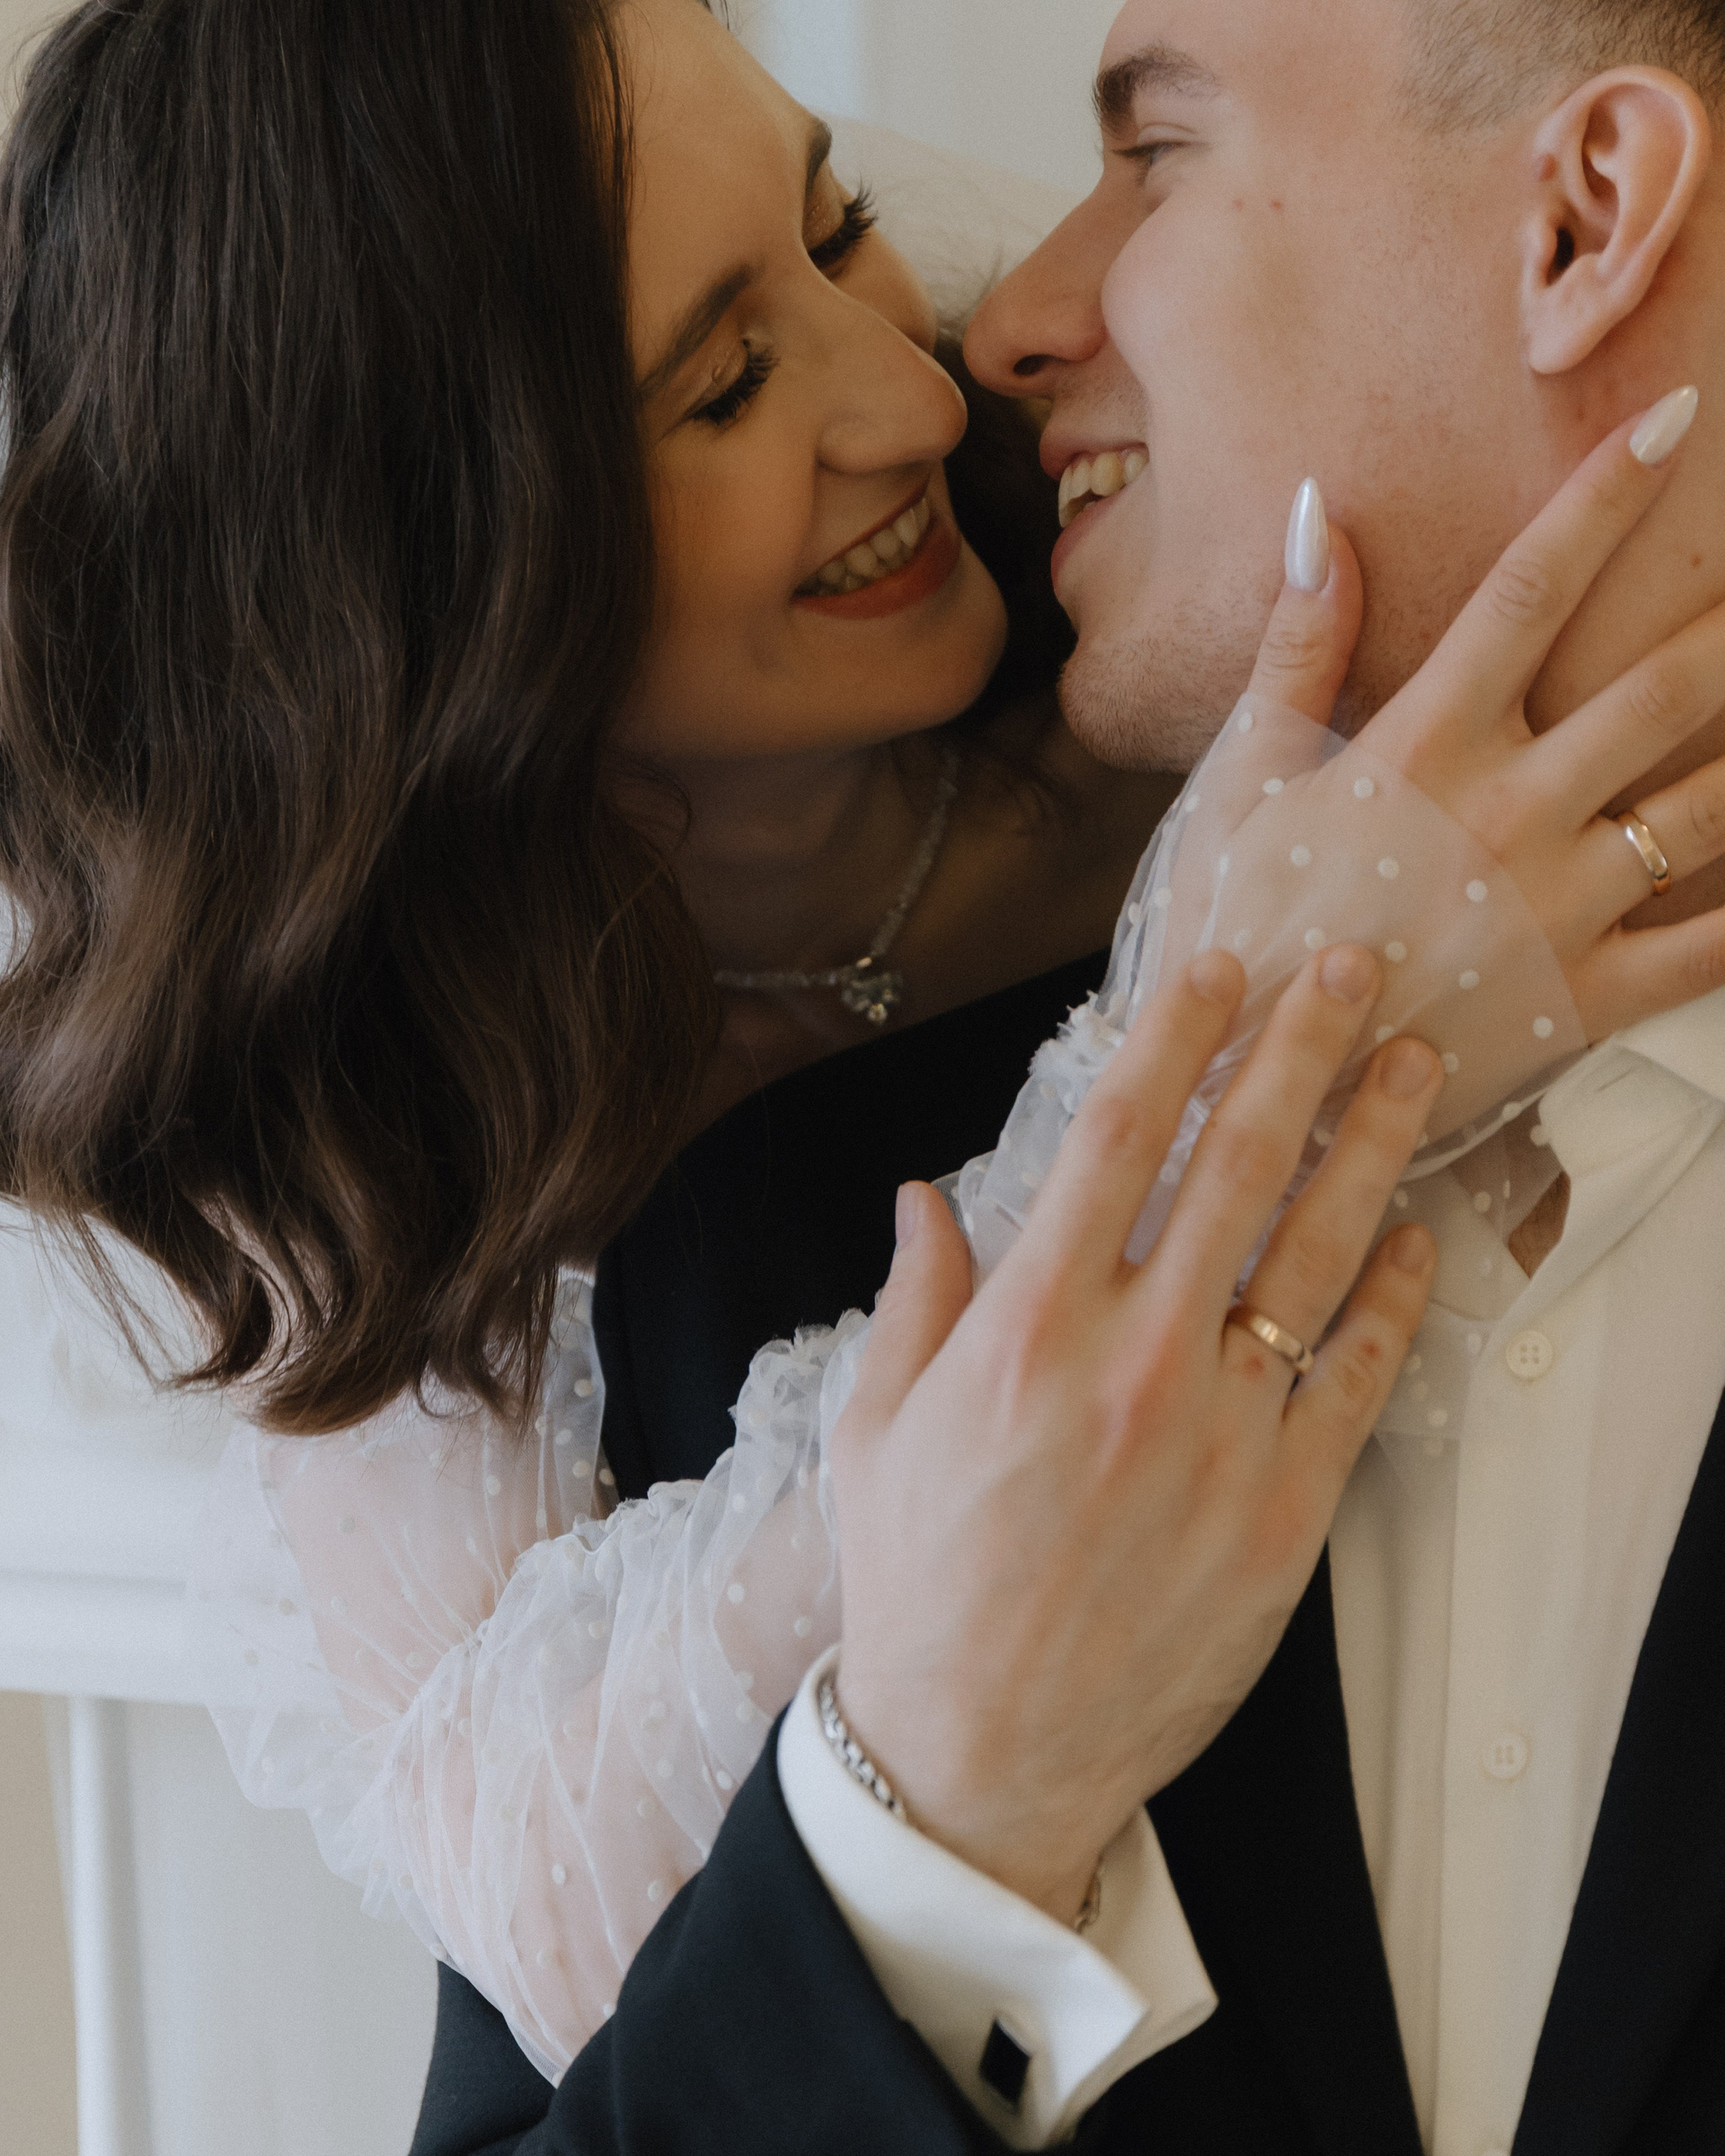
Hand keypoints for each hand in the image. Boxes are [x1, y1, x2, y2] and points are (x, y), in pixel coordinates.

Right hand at [829, 947, 1443, 1924]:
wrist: (982, 1748)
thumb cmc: (918, 1582)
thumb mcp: (875, 1428)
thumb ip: (913, 1299)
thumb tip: (923, 1197)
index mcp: (1025, 1328)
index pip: (1118, 1138)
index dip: (1177, 1037)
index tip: (1218, 971)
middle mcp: (1134, 1362)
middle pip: (1237, 1167)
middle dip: (1299, 1050)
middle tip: (1348, 968)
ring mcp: (1221, 1436)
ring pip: (1316, 1254)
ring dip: (1370, 1143)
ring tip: (1412, 1063)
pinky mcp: (1284, 1512)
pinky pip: (1354, 1378)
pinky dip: (1392, 1297)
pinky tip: (1415, 1235)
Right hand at [1249, 390, 1724, 1037]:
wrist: (1246, 1087)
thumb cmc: (1235, 930)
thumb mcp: (1237, 782)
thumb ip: (1293, 649)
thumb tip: (1314, 515)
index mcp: (1424, 748)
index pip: (1531, 590)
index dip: (1607, 497)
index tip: (1673, 420)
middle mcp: (1510, 812)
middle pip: (1660, 686)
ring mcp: (1558, 907)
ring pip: (1707, 806)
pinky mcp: (1585, 997)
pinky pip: (1710, 947)